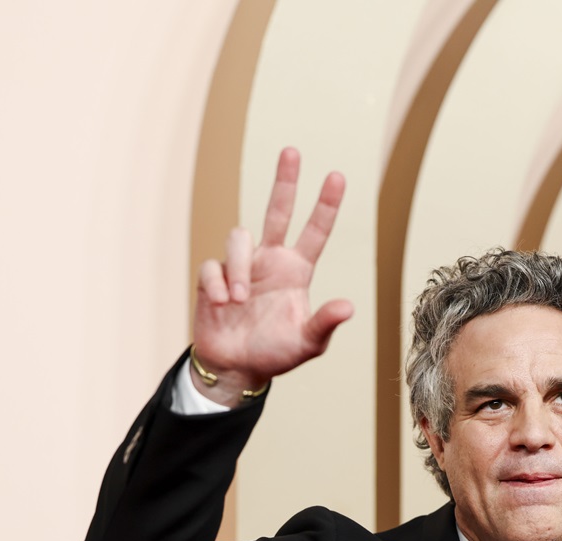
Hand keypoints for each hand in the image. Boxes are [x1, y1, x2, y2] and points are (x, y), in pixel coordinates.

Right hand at [192, 147, 352, 405]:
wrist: (236, 367)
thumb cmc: (275, 353)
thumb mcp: (307, 343)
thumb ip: (324, 323)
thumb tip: (348, 306)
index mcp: (296, 270)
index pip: (315, 231)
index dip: (326, 205)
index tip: (337, 176)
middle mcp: (270, 260)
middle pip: (277, 210)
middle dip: (285, 181)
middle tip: (292, 151)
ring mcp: (241, 266)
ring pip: (239, 237)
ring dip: (239, 268)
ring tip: (238, 301)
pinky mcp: (213, 277)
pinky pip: (213, 265)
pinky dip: (217, 284)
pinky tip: (222, 304)